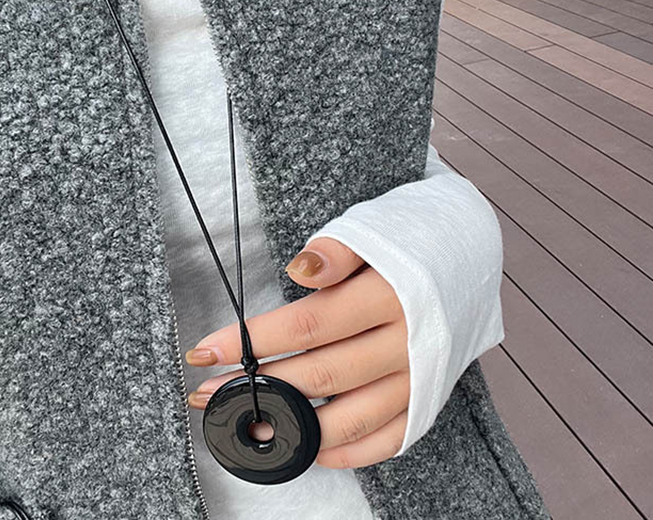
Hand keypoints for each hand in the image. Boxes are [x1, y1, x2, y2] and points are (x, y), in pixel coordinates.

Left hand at [184, 237, 410, 468]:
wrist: (472, 255)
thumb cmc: (413, 240)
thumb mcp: (375, 228)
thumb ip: (337, 250)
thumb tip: (301, 269)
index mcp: (390, 297)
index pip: (307, 326)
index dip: (253, 341)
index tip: (207, 350)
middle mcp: (407, 344)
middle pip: (320, 375)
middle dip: (257, 387)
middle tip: (208, 393)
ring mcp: (420, 379)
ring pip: (351, 419)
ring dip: (292, 427)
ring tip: (247, 424)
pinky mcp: (429, 399)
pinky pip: (389, 440)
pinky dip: (348, 452)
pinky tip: (310, 448)